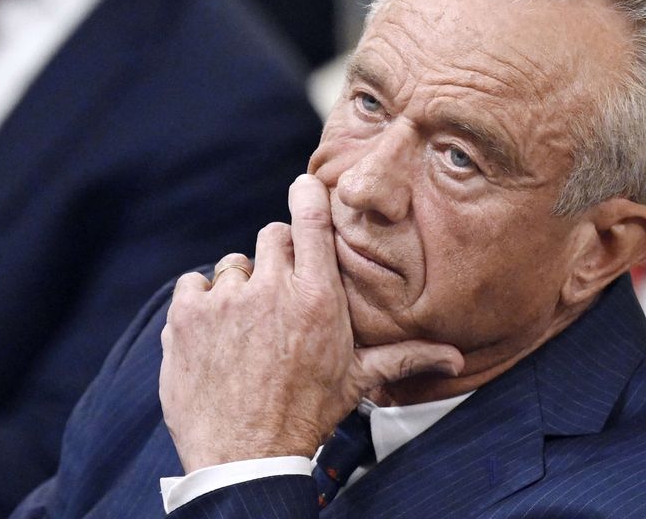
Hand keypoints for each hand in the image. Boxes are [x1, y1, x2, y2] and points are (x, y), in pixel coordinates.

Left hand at [159, 174, 463, 471]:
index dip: (306, 195)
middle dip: (277, 259)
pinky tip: (215, 333)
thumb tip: (457, 358)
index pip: (311, 218)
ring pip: (232, 265)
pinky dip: (201, 303)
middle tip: (278, 296)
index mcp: (316, 297)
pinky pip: (194, 284)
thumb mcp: (356, 381)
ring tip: (246, 327)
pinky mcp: (187, 316)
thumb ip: (404, 358)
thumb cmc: (305, 416)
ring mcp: (226, 300)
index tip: (304, 187)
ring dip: (239, 287)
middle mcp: (271, 289)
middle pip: (272, 236)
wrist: (245, 457)